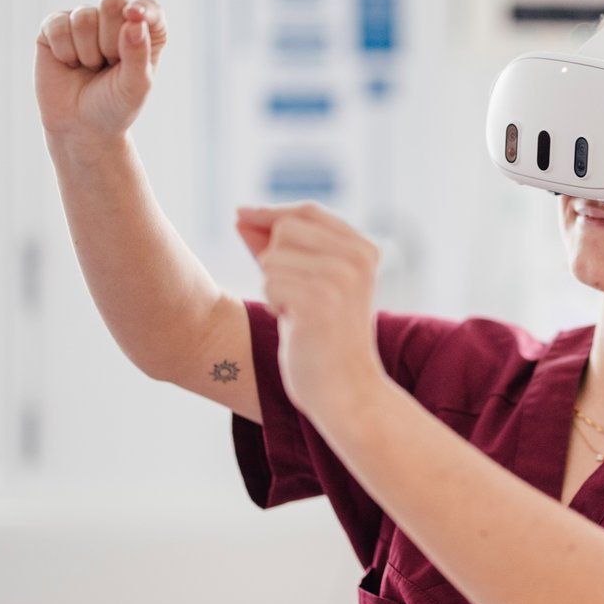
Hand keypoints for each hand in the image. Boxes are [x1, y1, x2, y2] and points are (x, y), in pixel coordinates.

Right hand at [34, 0, 167, 151]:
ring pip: (84, 17)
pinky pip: (58, 25)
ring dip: (87, 51)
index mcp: (144, 31)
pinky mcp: (55, 27)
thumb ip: (138, 54)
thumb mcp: (134, 87)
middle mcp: (114, 20)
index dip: (143, 9)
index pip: (148, 8)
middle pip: (113, 3)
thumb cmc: (113, 106)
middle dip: (110, 41)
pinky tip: (68, 63)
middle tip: (108, 66)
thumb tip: (134, 19)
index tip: (134, 17)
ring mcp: (84, 21)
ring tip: (89, 68)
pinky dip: (64, 51)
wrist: (80, 127)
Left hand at [235, 202, 385, 428]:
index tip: (240, 215)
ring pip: (272, 258)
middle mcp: (357, 257)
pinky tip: (295, 325)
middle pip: (284, 229)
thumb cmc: (323, 339)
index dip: (270, 213)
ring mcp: (340, 277)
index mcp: (363, 249)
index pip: (306, 212)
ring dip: (273, 287)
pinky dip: (273, 304)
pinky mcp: (320, 299)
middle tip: (293, 297)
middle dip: (273, 260)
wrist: (347, 392)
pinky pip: (269, 282)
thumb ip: (280, 248)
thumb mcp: (306, 284)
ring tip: (298, 314)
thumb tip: (241, 216)